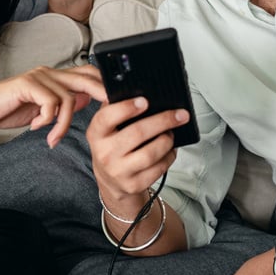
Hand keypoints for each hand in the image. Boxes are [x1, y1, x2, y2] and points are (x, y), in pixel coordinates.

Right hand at [0, 64, 105, 146]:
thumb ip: (61, 102)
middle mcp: (48, 72)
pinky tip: (36, 127)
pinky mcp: (27, 85)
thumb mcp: (40, 107)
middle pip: (86, 77)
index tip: (116, 103)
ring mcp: (38, 77)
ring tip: (53, 137)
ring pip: (68, 97)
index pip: (87, 73)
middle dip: (103, 95)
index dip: (103, 85)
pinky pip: (51, 103)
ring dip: (63, 124)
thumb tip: (85, 99)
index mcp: (53, 77)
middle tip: (112, 111)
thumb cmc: (6, 108)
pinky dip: (48, 120)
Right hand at [87, 96, 188, 215]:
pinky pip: (158, 168)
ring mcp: (119, 171)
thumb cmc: (112, 147)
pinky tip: (169, 149)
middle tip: (179, 114)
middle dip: (162, 120)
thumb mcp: (106, 128)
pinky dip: (169, 156)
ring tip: (171, 132)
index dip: (126, 108)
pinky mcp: (133, 185)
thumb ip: (116, 109)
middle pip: (137, 133)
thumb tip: (138, 89)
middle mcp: (105, 153)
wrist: (111, 180)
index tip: (144, 101)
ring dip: (167, 140)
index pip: (106, 118)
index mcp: (96, 134)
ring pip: (151, 153)